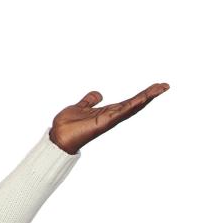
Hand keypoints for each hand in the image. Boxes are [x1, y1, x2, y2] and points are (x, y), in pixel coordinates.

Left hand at [49, 83, 169, 153]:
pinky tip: (141, 99)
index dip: (142, 95)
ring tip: (160, 89)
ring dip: (146, 98)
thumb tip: (99, 94)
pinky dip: (131, 106)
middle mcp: (110, 116)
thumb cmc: (67, 126)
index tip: (156, 86)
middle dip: (149, 95)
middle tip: (165, 85)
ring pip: (131, 107)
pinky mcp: (103, 123)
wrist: (57, 137)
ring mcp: (108, 120)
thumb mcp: (80, 107)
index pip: (129, 102)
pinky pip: (120, 113)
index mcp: (106, 112)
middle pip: (134, 104)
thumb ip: (89, 101)